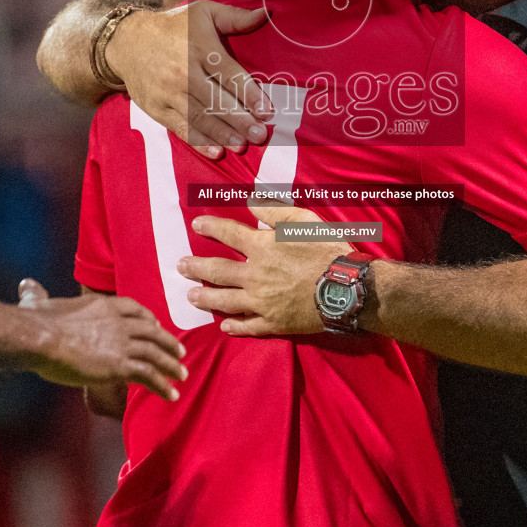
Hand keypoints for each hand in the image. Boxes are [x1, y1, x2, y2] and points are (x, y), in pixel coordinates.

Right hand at [17, 279, 187, 400]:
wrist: (39, 337)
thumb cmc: (34, 322)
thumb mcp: (38, 302)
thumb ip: (36, 295)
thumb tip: (26, 284)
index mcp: (102, 305)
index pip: (134, 309)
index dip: (148, 319)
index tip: (157, 326)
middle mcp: (117, 321)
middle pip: (152, 331)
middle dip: (168, 343)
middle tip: (180, 353)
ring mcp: (121, 343)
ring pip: (155, 353)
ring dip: (171, 366)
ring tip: (181, 376)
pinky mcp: (119, 365)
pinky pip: (149, 375)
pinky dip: (163, 385)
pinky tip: (171, 394)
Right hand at [104, 0, 273, 158]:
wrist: (128, 40)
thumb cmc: (174, 26)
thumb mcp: (204, 12)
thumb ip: (236, 16)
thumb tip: (266, 13)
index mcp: (200, 48)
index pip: (229, 75)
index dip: (250, 95)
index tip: (267, 111)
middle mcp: (184, 72)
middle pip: (216, 101)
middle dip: (241, 120)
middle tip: (260, 135)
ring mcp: (168, 92)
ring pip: (199, 118)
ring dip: (223, 134)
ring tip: (242, 146)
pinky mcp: (157, 108)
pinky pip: (181, 128)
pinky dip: (199, 141)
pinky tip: (216, 151)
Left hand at [180, 201, 349, 335]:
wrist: (346, 288)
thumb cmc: (327, 251)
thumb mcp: (303, 221)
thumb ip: (274, 210)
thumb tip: (251, 199)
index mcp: (262, 248)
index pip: (228, 234)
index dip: (211, 227)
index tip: (196, 224)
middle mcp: (255, 276)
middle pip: (217, 271)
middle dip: (196, 267)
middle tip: (180, 266)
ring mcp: (262, 302)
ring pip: (225, 301)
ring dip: (205, 298)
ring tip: (190, 297)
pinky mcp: (274, 323)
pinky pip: (248, 327)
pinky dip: (234, 326)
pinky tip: (224, 326)